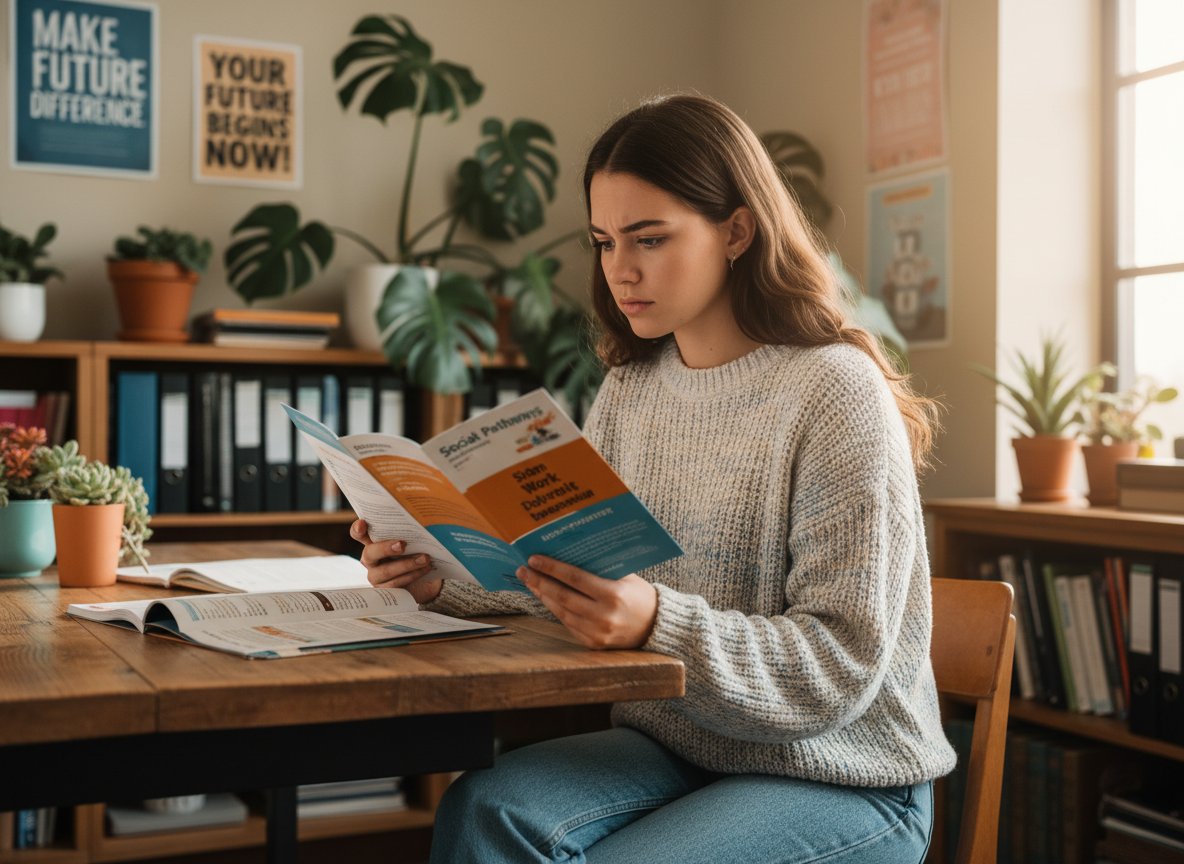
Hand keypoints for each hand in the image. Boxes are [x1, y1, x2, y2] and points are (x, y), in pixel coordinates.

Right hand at [351, 519, 442, 604]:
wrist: (421, 577)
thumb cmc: (412, 552)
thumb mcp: (409, 540)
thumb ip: (408, 532)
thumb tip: (423, 522)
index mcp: (372, 542)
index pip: (358, 534)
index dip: (358, 529)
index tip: (362, 524)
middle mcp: (370, 559)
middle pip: (370, 553)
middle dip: (385, 548)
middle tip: (402, 544)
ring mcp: (375, 575)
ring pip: (386, 571)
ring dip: (407, 564)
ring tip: (425, 558)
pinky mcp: (386, 589)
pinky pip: (397, 583)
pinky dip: (413, 574)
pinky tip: (426, 568)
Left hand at [517, 555, 657, 649]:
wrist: (657, 626)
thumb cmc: (640, 595)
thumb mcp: (625, 576)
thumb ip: (600, 568)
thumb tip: (566, 553)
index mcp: (613, 595)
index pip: (575, 579)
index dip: (552, 568)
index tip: (534, 559)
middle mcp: (604, 616)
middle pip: (563, 596)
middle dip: (539, 581)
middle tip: (523, 570)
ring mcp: (598, 633)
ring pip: (562, 612)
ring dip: (543, 596)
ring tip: (531, 582)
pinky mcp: (594, 644)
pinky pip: (568, 625)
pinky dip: (555, 610)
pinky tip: (546, 598)